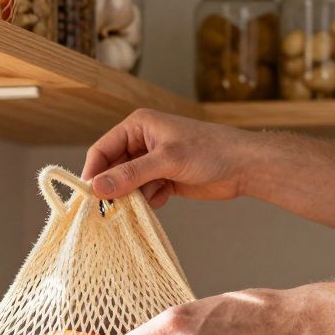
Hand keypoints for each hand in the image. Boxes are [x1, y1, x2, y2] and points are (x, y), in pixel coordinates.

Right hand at [82, 109, 256, 207]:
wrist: (244, 166)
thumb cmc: (209, 151)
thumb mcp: (166, 161)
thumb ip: (131, 175)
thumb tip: (97, 187)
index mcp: (138, 126)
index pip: (102, 150)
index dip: (94, 172)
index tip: (90, 197)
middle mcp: (142, 142)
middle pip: (113, 169)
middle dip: (115, 188)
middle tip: (114, 208)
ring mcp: (153, 162)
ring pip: (128, 185)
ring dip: (134, 196)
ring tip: (150, 198)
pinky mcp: (164, 179)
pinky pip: (145, 194)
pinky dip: (150, 200)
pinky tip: (166, 196)